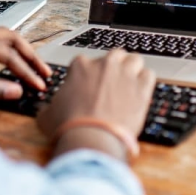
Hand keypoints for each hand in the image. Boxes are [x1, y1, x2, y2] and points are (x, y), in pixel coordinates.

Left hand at [0, 23, 50, 99]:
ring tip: (35, 67)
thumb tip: (17, 91)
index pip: (9, 54)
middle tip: (45, 73)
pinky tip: (14, 61)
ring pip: (5, 37)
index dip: (26, 71)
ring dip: (22, 51)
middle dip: (31, 56)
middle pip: (12, 38)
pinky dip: (10, 50)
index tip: (39, 85)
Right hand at [36, 49, 155, 142]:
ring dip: (132, 69)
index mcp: (80, 66)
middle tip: (112, 84)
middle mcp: (104, 64)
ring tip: (129, 85)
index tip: (90, 87)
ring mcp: (125, 73)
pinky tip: (141, 93)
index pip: (87, 62)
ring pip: (134, 59)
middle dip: (114, 67)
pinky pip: (149, 75)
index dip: (90, 75)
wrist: (91, 139)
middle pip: (114, 55)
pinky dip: (146, 82)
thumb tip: (46, 109)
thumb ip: (49, 106)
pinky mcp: (142, 87)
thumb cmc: (68, 127)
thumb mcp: (47, 115)